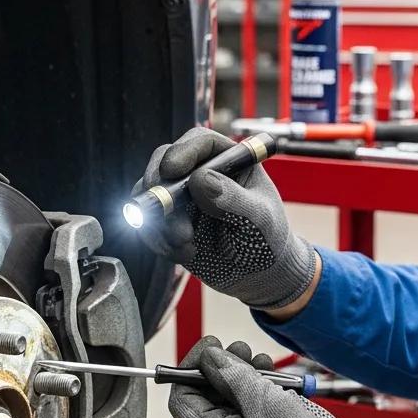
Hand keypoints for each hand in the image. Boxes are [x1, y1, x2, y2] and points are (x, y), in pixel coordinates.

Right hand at [133, 128, 316, 309]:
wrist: (259, 275)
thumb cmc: (268, 239)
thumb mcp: (259, 219)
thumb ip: (233, 199)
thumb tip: (201, 179)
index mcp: (231, 161)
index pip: (201, 142)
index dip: (182, 151)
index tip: (172, 171)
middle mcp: (203, 173)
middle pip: (165, 162)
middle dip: (160, 189)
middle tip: (166, 213)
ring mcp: (183, 197)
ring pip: (152, 195)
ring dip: (161, 221)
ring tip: (186, 243)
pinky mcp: (170, 222)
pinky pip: (149, 223)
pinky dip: (159, 240)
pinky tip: (185, 253)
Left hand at [168, 336, 393, 417]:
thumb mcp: (268, 402)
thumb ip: (234, 375)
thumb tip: (209, 357)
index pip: (182, 400)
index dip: (193, 367)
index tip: (214, 345)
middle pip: (205, 403)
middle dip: (224, 371)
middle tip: (246, 349)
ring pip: (229, 409)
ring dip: (244, 381)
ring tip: (265, 363)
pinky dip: (259, 399)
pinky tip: (276, 382)